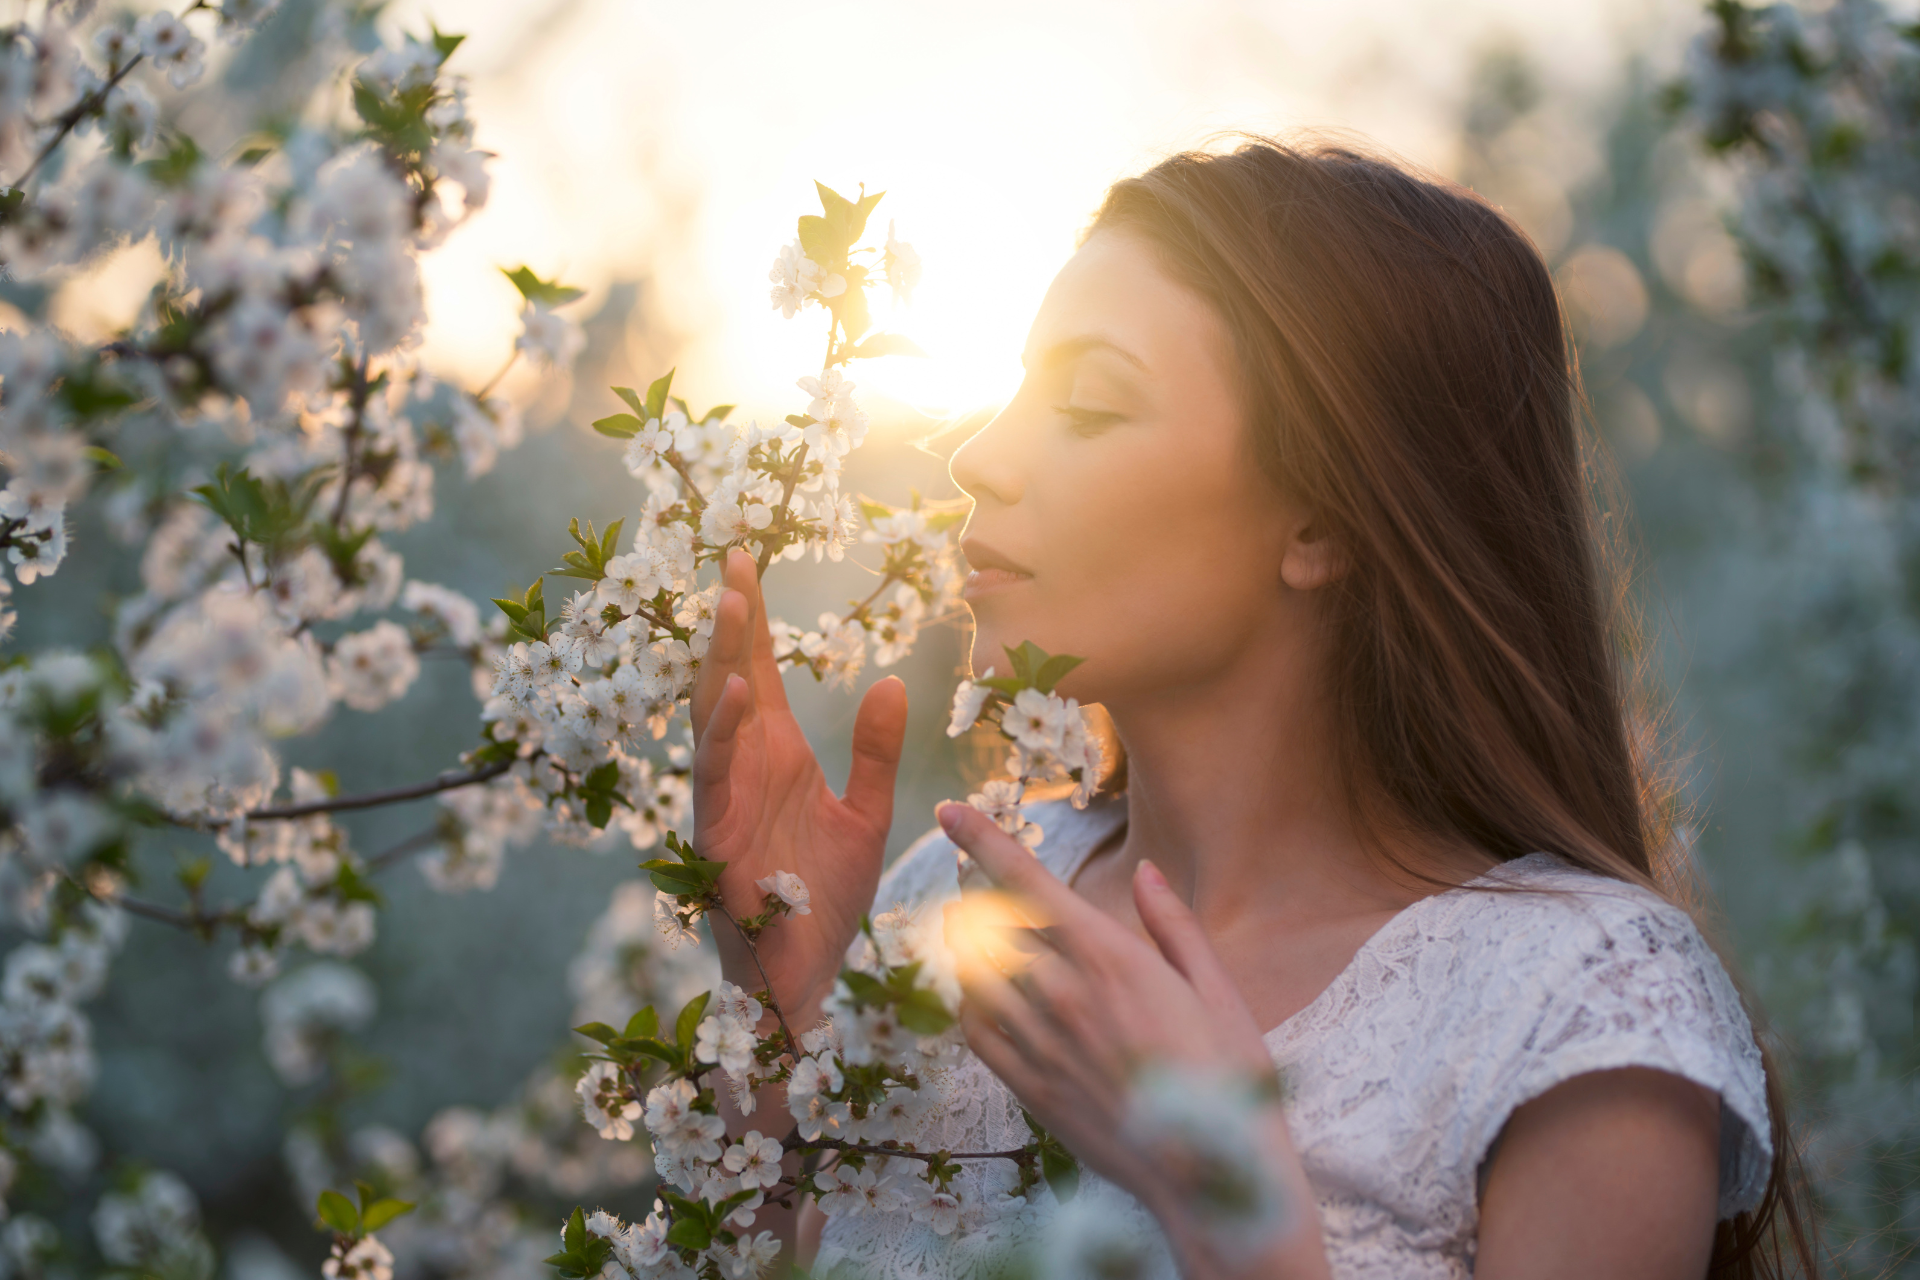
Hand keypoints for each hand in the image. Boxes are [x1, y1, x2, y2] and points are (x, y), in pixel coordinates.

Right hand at [690, 549, 906, 1028]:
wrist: (806, 978)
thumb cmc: (821, 901)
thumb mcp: (866, 815)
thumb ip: (875, 752)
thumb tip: (889, 681)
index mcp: (777, 755)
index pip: (761, 671)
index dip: (755, 619)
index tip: (746, 559)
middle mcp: (746, 767)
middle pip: (732, 676)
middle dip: (732, 619)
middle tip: (734, 557)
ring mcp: (726, 798)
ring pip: (714, 715)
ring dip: (722, 660)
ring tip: (734, 603)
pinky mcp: (718, 836)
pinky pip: (715, 775)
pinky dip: (722, 733)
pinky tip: (735, 693)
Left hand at [936, 801, 1329, 1279]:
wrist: (1210, 1177)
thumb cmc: (1227, 1079)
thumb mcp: (1217, 989)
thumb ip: (1174, 925)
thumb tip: (1146, 872)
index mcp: (1108, 955)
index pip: (1025, 881)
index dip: (982, 839)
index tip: (950, 811)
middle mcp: (1061, 992)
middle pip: (988, 920)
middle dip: (981, 896)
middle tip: (987, 888)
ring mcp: (1040, 1042)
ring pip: (974, 971)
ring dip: (970, 945)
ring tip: (980, 934)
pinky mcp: (1029, 1087)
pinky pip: (976, 1029)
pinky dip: (972, 1001)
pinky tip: (987, 996)